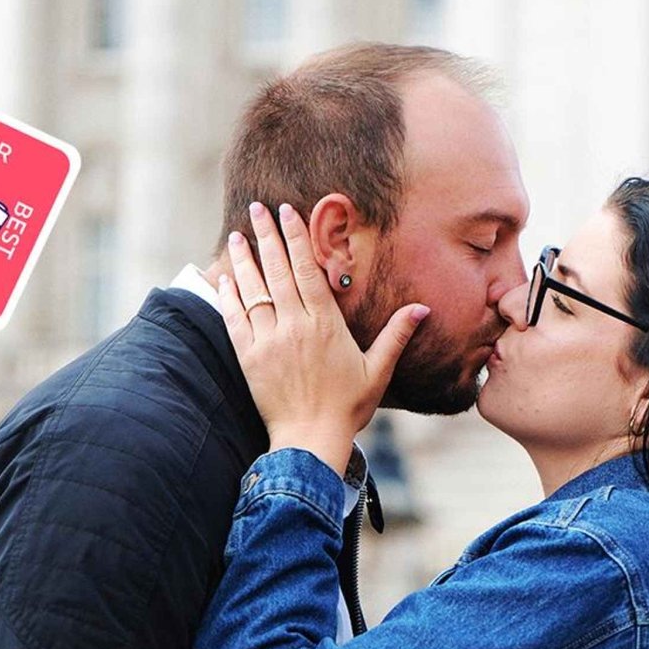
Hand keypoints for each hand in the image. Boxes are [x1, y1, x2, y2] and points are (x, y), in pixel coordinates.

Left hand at [217, 201, 428, 475]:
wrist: (310, 440)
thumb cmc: (347, 408)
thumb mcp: (377, 370)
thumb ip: (396, 335)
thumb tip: (422, 308)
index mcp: (326, 324)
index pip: (308, 269)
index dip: (296, 238)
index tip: (287, 212)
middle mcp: (295, 326)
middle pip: (278, 271)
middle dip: (267, 236)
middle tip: (257, 208)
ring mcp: (269, 341)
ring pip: (254, 291)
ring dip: (245, 260)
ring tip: (239, 235)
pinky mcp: (249, 358)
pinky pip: (235, 320)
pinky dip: (229, 297)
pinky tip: (226, 278)